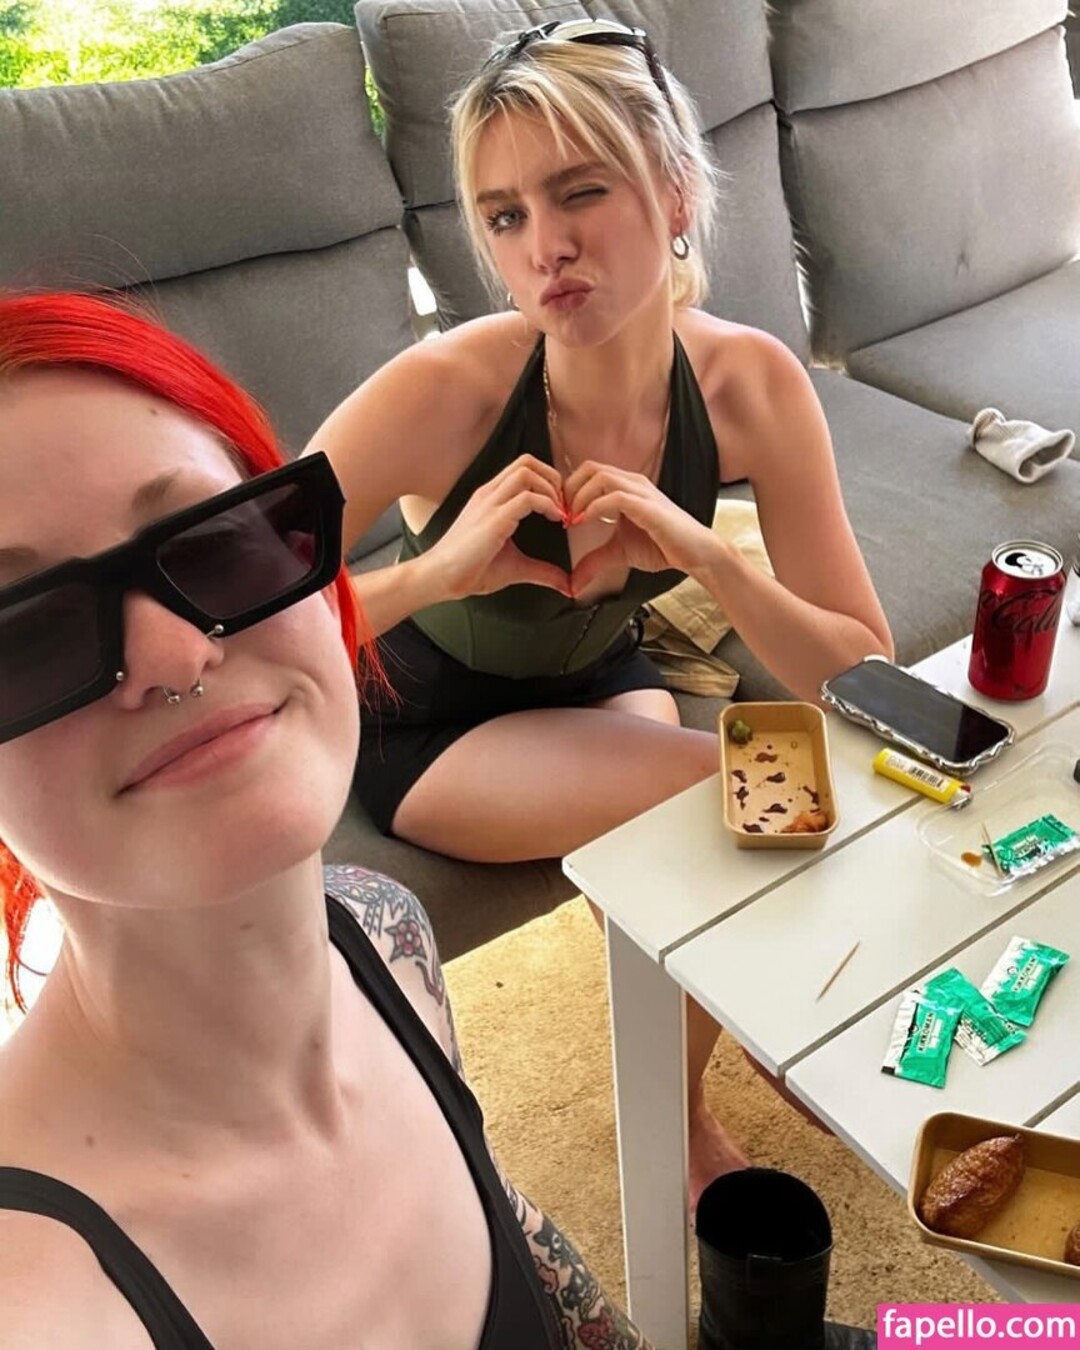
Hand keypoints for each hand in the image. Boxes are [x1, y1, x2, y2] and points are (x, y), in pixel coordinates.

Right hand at [432, 454, 571, 598]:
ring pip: (527, 472)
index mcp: (491, 497)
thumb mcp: (515, 567)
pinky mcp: (494, 519)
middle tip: (564, 504)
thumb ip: (542, 571)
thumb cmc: (470, 570)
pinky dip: (548, 505)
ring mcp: (490, 503)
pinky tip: (554, 521)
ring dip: (551, 489)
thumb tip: (567, 585)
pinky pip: (527, 498)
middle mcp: (489, 494)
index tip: (560, 506)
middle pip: (527, 461)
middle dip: (554, 478)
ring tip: (559, 512)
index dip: (548, 480)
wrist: (441, 578)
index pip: (523, 468)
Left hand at [564, 462, 716, 593]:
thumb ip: (594, 562)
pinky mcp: (648, 506)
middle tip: (562, 514)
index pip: (588, 473)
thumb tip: (574, 583)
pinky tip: (586, 522)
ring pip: (600, 477)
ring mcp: (641, 492)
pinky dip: (595, 507)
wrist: (695, 554)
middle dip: (569, 489)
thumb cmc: (663, 546)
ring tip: (573, 519)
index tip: (561, 514)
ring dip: (579, 496)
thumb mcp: (619, 553)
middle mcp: (632, 483)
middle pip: (589, 468)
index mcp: (625, 487)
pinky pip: (615, 496)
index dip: (569, 490)